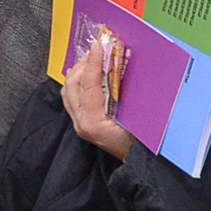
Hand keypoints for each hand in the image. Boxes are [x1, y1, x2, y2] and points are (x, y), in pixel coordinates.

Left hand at [62, 37, 133, 159]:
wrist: (139, 165)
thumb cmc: (143, 144)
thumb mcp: (139, 119)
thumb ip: (129, 95)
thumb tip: (123, 67)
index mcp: (93, 122)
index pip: (88, 85)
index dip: (92, 62)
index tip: (97, 44)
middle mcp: (81, 123)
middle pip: (72, 85)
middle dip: (82, 64)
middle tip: (95, 49)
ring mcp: (79, 124)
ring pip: (68, 90)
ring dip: (77, 71)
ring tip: (90, 57)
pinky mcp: (81, 123)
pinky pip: (71, 98)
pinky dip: (76, 82)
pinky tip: (84, 73)